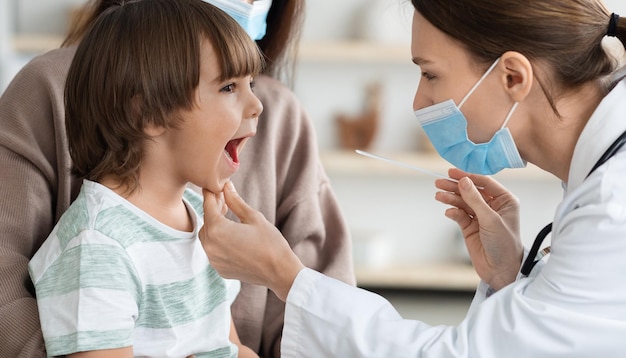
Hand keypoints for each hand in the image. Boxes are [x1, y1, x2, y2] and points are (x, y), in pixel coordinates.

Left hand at [200, 182, 304, 300]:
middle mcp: (210, 246)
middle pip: (206, 222)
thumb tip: (226, 186)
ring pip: (207, 237)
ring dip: (214, 226)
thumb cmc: (270, 242)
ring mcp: (214, 260)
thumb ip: (235, 201)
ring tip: (228, 218)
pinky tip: (231, 237)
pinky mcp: (220, 269)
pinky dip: (218, 242)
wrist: (280, 271)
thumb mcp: (253, 217)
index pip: (208, 206)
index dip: (211, 194)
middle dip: (213, 211)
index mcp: (217, 230)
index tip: (214, 187)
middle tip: (224, 201)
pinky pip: (213, 251)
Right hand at [434, 168, 522, 289]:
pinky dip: (453, 212)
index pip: (484, 183)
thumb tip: (463, 181)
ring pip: (462, 202)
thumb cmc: (505, 245)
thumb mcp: (491, 220)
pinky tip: (448, 212)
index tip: (453, 172)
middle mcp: (492, 206)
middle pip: (470, 191)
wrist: (500, 270)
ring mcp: (480, 216)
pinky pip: (459, 215)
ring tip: (439, 195)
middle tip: (439, 182)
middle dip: (455, 187)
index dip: (468, 176)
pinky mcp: (470, 227)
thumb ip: (475, 200)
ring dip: (451, 198)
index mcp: (504, 201)